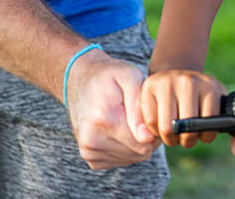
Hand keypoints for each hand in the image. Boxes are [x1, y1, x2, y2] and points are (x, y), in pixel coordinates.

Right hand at [66, 50, 160, 168]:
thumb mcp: (130, 76)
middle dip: (147, 135)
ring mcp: (89, 151)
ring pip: (132, 157)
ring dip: (137, 141)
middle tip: (143, 113)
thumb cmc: (110, 75)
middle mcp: (92, 140)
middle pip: (140, 152)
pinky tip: (122, 127)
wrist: (80, 80)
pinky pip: (121, 160)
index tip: (152, 111)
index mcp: (104, 119)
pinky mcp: (90, 157)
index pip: (144, 143)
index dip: (155, 128)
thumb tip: (147, 137)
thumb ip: (139, 104)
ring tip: (131, 118)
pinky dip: (127, 146)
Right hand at [141, 68, 234, 155]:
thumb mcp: (217, 105)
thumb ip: (232, 131)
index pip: (208, 124)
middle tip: (185, 137)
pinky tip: (161, 123)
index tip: (202, 135)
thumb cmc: (199, 97)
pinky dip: (155, 130)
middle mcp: (189, 81)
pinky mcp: (150, 86)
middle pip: (186, 128)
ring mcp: (168, 82)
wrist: (176, 72)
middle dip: (186, 140)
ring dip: (170, 139)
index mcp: (210, 86)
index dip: (205, 137)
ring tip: (174, 134)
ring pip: (167, 128)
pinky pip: (151, 122)